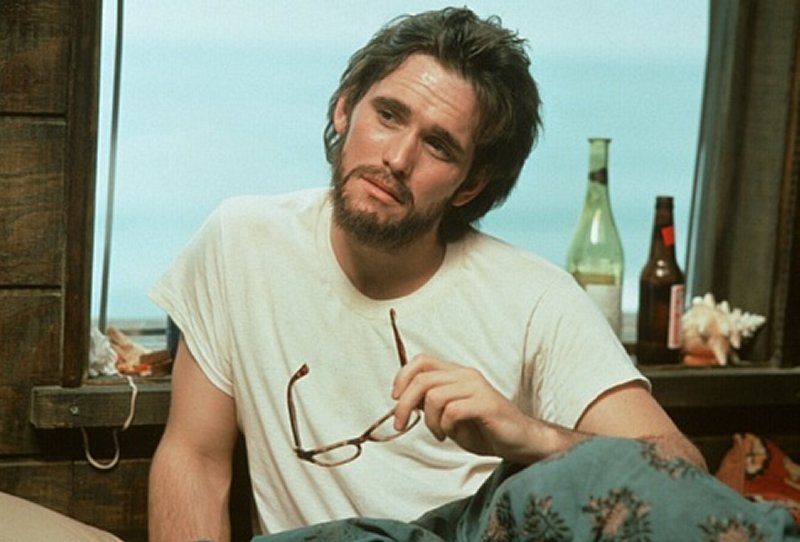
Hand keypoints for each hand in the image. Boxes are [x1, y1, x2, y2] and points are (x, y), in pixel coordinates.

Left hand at [391, 354, 561, 462]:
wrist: (520, 441)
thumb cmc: (485, 429)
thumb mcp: (449, 415)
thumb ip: (429, 403)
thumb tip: (403, 399)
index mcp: (457, 374)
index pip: (422, 361)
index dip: (402, 376)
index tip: (395, 398)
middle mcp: (466, 375)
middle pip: (422, 379)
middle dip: (404, 404)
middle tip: (400, 424)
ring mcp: (477, 388)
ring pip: (434, 396)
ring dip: (429, 420)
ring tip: (439, 433)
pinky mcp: (486, 404)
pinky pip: (452, 411)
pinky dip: (445, 426)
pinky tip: (451, 434)